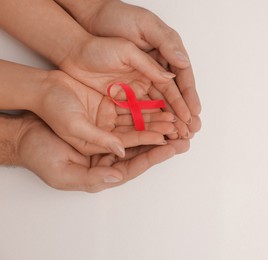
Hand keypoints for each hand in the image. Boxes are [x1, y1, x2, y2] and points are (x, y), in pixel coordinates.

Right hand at [16, 112, 188, 191]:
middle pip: (143, 149)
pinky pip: (127, 116)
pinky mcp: (104, 119)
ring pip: (139, 131)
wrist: (24, 132)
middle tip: (186, 134)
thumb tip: (118, 175)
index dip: (155, 156)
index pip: (135, 165)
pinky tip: (156, 106)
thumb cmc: (40, 155)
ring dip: (157, 125)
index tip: (173, 147)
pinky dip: (142, 111)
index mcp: (103, 171)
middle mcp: (110, 154)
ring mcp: (108, 136)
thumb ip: (92, 175)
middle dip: (165, 142)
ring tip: (176, 118)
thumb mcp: (63, 171)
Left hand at [58, 0, 201, 135]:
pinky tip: (157, 131)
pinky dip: (150, 119)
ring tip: (178, 135)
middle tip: (191, 130)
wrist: (78, 40)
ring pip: (159, 104)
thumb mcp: (141, 32)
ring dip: (169, 119)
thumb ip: (160, 52)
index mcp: (164, 52)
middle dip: (182, 113)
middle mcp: (155, 69)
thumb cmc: (115, 23)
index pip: (181, 78)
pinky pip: (142, 107)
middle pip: (173, 95)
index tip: (194, 112)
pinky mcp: (127, 92)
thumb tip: (179, 69)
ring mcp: (141, 81)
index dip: (188, 96)